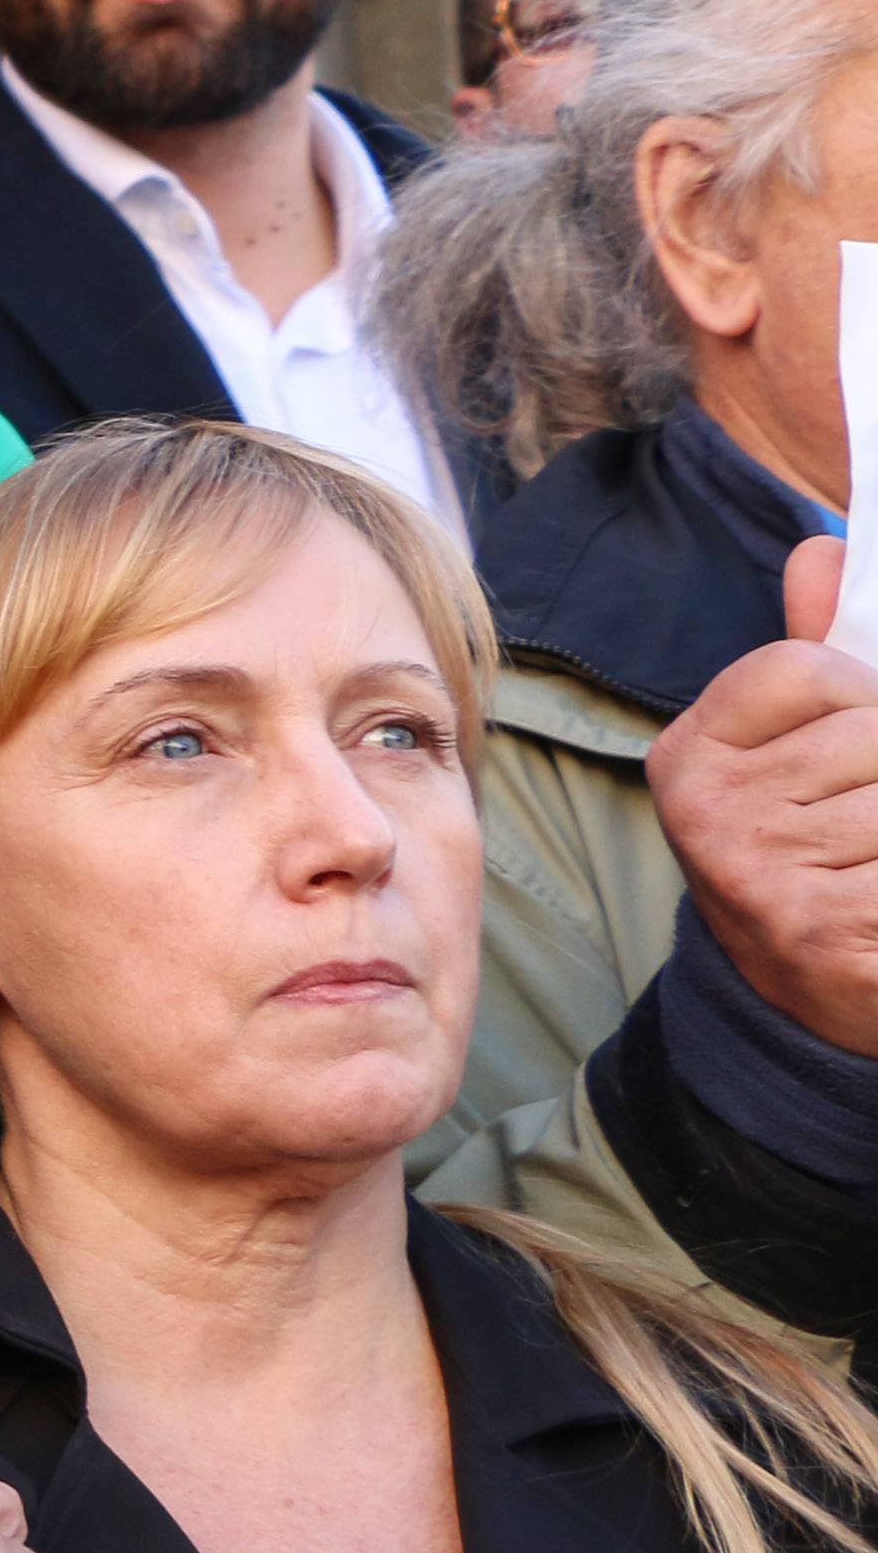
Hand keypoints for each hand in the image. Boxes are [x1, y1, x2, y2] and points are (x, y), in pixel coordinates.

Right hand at [650, 540, 877, 1056]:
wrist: (800, 1004)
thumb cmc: (811, 855)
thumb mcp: (793, 753)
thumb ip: (814, 655)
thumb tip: (826, 548)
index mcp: (691, 755)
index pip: (806, 669)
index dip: (859, 696)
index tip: (856, 741)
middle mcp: (707, 810)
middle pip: (871, 732)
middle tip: (869, 813)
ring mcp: (759, 874)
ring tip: (875, 858)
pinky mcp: (822, 928)